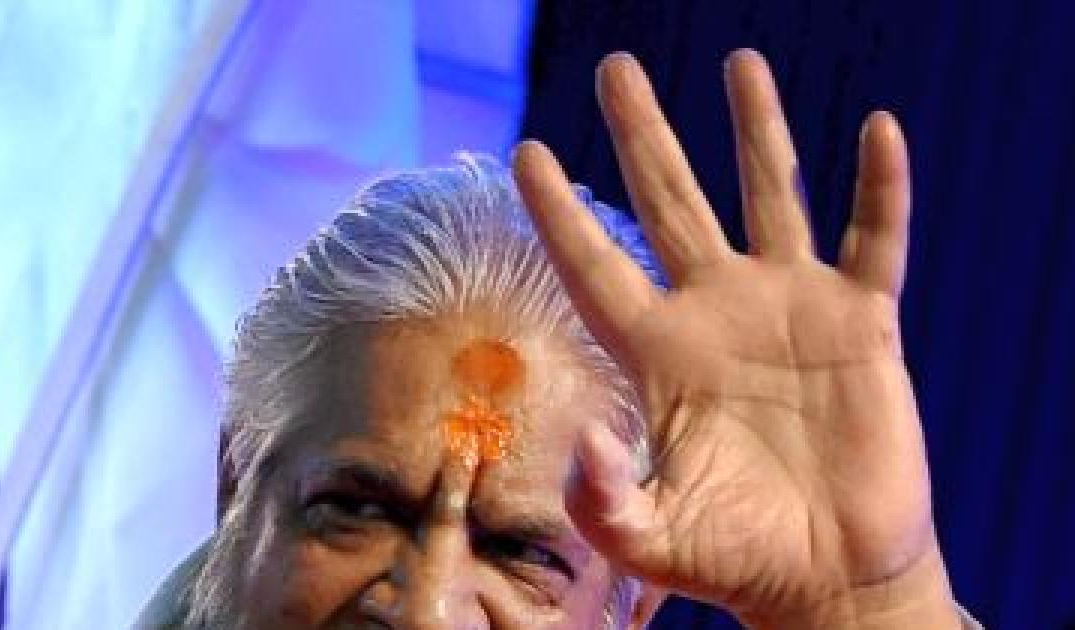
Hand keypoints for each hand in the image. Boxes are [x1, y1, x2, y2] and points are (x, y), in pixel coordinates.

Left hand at [513, 50, 960, 628]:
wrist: (830, 579)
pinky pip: (875, 242)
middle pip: (671, 203)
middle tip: (615, 68)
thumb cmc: (736, 559)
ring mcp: (791, 311)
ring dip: (758, 130)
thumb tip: (583, 436)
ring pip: (770, 198)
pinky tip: (877, 132)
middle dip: (643, 134)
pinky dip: (881, 191)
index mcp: (658, 353)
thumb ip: (605, 499)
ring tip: (741, 62)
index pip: (594, 265)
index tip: (525, 151)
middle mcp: (717, 314)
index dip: (558, 211)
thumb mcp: (652, 539)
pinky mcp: (863, 326)